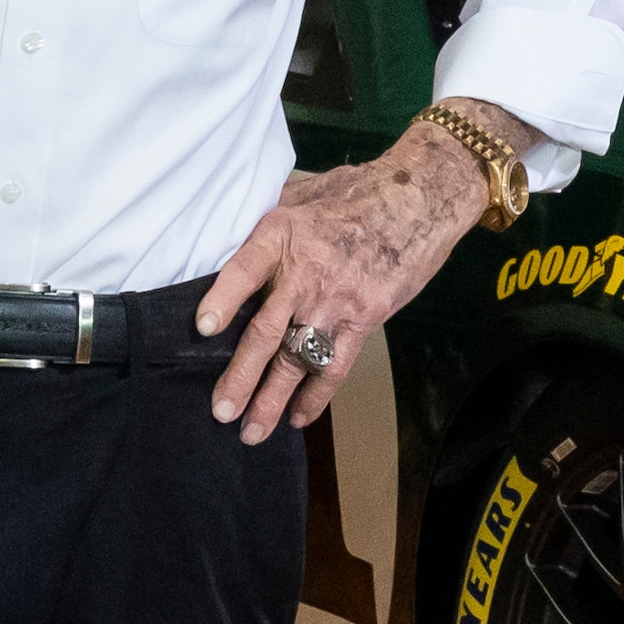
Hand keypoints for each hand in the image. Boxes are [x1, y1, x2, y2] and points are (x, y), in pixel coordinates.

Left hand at [196, 121, 501, 443]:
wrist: (420, 198)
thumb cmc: (357, 191)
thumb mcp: (304, 191)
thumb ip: (268, 218)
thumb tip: (230, 234)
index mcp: (282, 235)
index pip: (245, 271)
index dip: (223, 298)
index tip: (204, 328)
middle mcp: (306, 273)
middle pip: (266, 332)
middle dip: (241, 376)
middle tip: (220, 411)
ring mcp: (337, 300)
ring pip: (298, 359)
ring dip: (273, 399)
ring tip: (252, 432)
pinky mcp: (364, 318)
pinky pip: (335, 365)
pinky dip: (316, 395)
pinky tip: (298, 417)